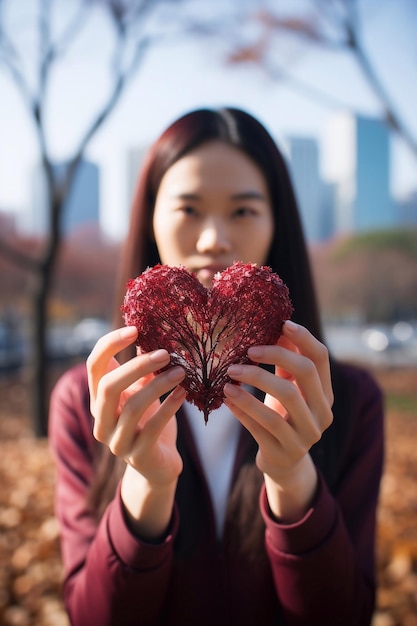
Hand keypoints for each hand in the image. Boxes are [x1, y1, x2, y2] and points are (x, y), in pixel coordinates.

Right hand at [87, 326, 185, 537]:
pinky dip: (169, 408)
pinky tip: (184, 392)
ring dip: (159, 385)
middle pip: (108, 386)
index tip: (135, 329)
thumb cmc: (149, 421)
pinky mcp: (138, 456)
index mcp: (99, 399)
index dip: (110, 344)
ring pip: (132, 407)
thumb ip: (144, 368)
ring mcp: (116, 441)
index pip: (94, 366)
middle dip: (137, 367)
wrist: (156, 466)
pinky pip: (152, 428)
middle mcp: (101, 420)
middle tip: (165, 353)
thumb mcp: (144, 391)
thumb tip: (153, 331)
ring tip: (182, 371)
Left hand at [224, 320, 332, 521]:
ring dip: (252, 382)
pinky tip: (226, 398)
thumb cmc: (283, 415)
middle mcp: (322, 414)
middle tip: (247, 350)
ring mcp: (305, 436)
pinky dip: (242, 409)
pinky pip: (260, 426)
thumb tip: (279, 326)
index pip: (320, 358)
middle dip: (275, 356)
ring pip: (282, 401)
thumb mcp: (288, 388)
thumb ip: (286, 362)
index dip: (303, 338)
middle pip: (304, 374)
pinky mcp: (284, 452)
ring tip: (229, 373)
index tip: (281, 324)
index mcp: (326, 394)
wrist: (283, 462)